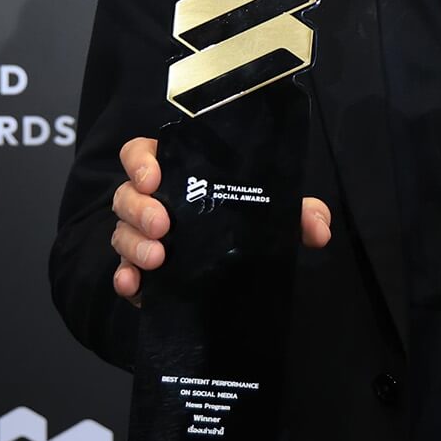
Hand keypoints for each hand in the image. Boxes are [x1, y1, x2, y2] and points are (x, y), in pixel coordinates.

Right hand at [111, 136, 332, 306]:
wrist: (227, 273)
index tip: (153, 176)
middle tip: (164, 225)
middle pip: (127, 194)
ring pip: (121, 232)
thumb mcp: (270, 214)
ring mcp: (140, 236)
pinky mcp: (138, 270)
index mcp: (177, 173)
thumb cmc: (242, 223)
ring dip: (134, 244)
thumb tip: (319, 227)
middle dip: (140, 208)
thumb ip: (297, 213)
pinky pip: (121, 272)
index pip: (142, 153)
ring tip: (158, 258)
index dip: (141, 161)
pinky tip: (134, 287)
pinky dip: (123, 278)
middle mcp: (151, 201)